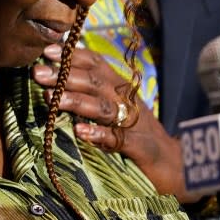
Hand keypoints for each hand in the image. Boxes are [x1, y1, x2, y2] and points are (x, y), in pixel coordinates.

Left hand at [32, 44, 200, 202]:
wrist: (181, 168)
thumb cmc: (140, 138)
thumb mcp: (118, 113)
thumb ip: (93, 98)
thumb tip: (56, 85)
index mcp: (121, 90)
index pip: (96, 65)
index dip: (73, 56)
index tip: (46, 52)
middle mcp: (128, 101)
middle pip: (96, 82)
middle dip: (65, 76)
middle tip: (37, 74)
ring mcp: (136, 124)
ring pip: (105, 107)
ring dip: (76, 101)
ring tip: (51, 99)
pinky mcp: (142, 149)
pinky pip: (120, 139)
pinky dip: (100, 134)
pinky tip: (80, 132)